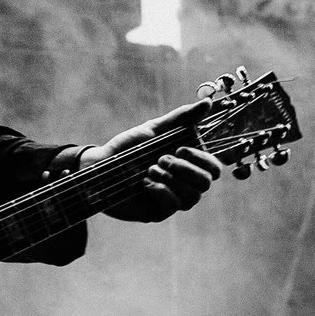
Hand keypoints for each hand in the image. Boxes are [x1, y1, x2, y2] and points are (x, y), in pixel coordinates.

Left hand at [80, 100, 223, 222]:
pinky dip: (160, 190)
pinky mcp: (159, 212)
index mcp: (187, 162)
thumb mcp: (155, 129)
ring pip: (192, 196)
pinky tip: (144, 183)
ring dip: (170, 179)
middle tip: (161, 159)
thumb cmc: (128, 148)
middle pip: (207, 183)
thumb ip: (182, 118)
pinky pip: (173, 206)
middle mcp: (184, 182)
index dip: (205, 159)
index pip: (214, 167)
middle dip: (185, 169)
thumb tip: (209, 102)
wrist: (100, 166)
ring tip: (150, 169)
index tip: (181, 148)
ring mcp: (173, 199)